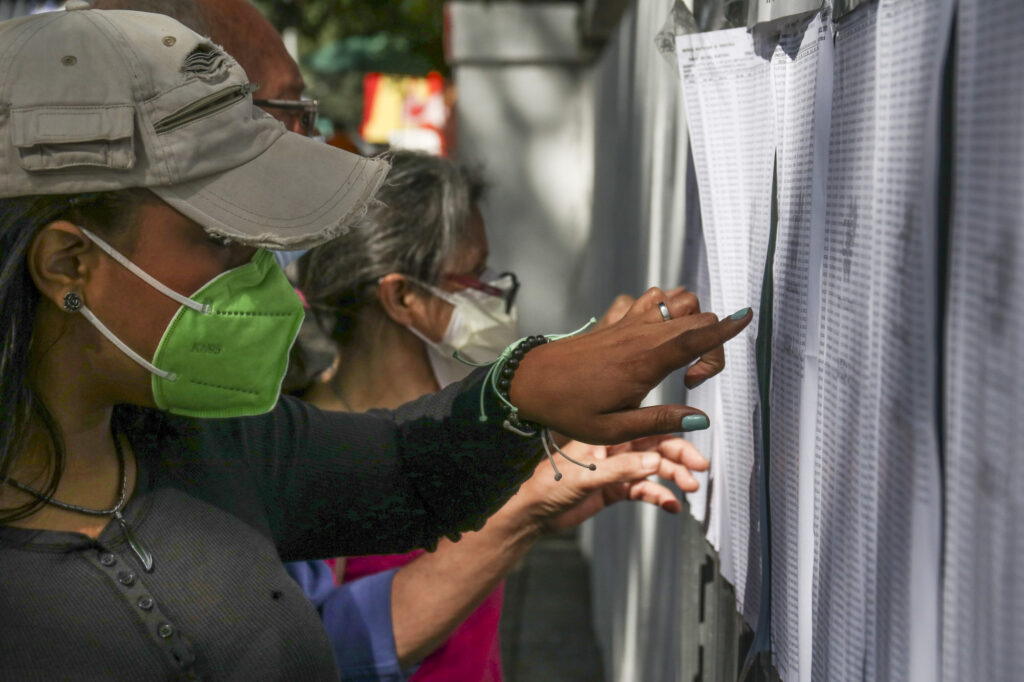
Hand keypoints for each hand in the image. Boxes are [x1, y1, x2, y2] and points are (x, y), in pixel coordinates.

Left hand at [498, 435, 709, 534]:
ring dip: (672, 477)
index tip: (696, 446)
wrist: (531, 512)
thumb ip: (621, 469)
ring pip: (653, 468)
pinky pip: (643, 489)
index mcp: (605, 434)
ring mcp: (615, 467)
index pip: (647, 430)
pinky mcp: (613, 488)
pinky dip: (658, 496)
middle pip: (656, 448)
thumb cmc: (547, 485)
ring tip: (688, 490)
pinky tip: (670, 506)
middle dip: (679, 459)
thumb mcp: (585, 475)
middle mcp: (614, 447)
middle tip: (698, 472)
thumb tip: (657, 461)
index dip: (674, 437)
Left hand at [509, 287, 751, 443]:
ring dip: (688, 318)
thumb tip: (701, 418)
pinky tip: (651, 334)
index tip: (748, 316)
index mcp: (646, 362)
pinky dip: (660, 307)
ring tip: (676, 353)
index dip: (726, 327)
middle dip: (710, 342)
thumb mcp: (616, 429)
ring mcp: (628, 323)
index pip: (697, 336)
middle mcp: (641, 335)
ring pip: (675, 299)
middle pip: (696, 317)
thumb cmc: (570, 410)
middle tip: (689, 379)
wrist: (530, 382)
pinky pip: (648, 298)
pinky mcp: (615, 319)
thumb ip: (661, 421)